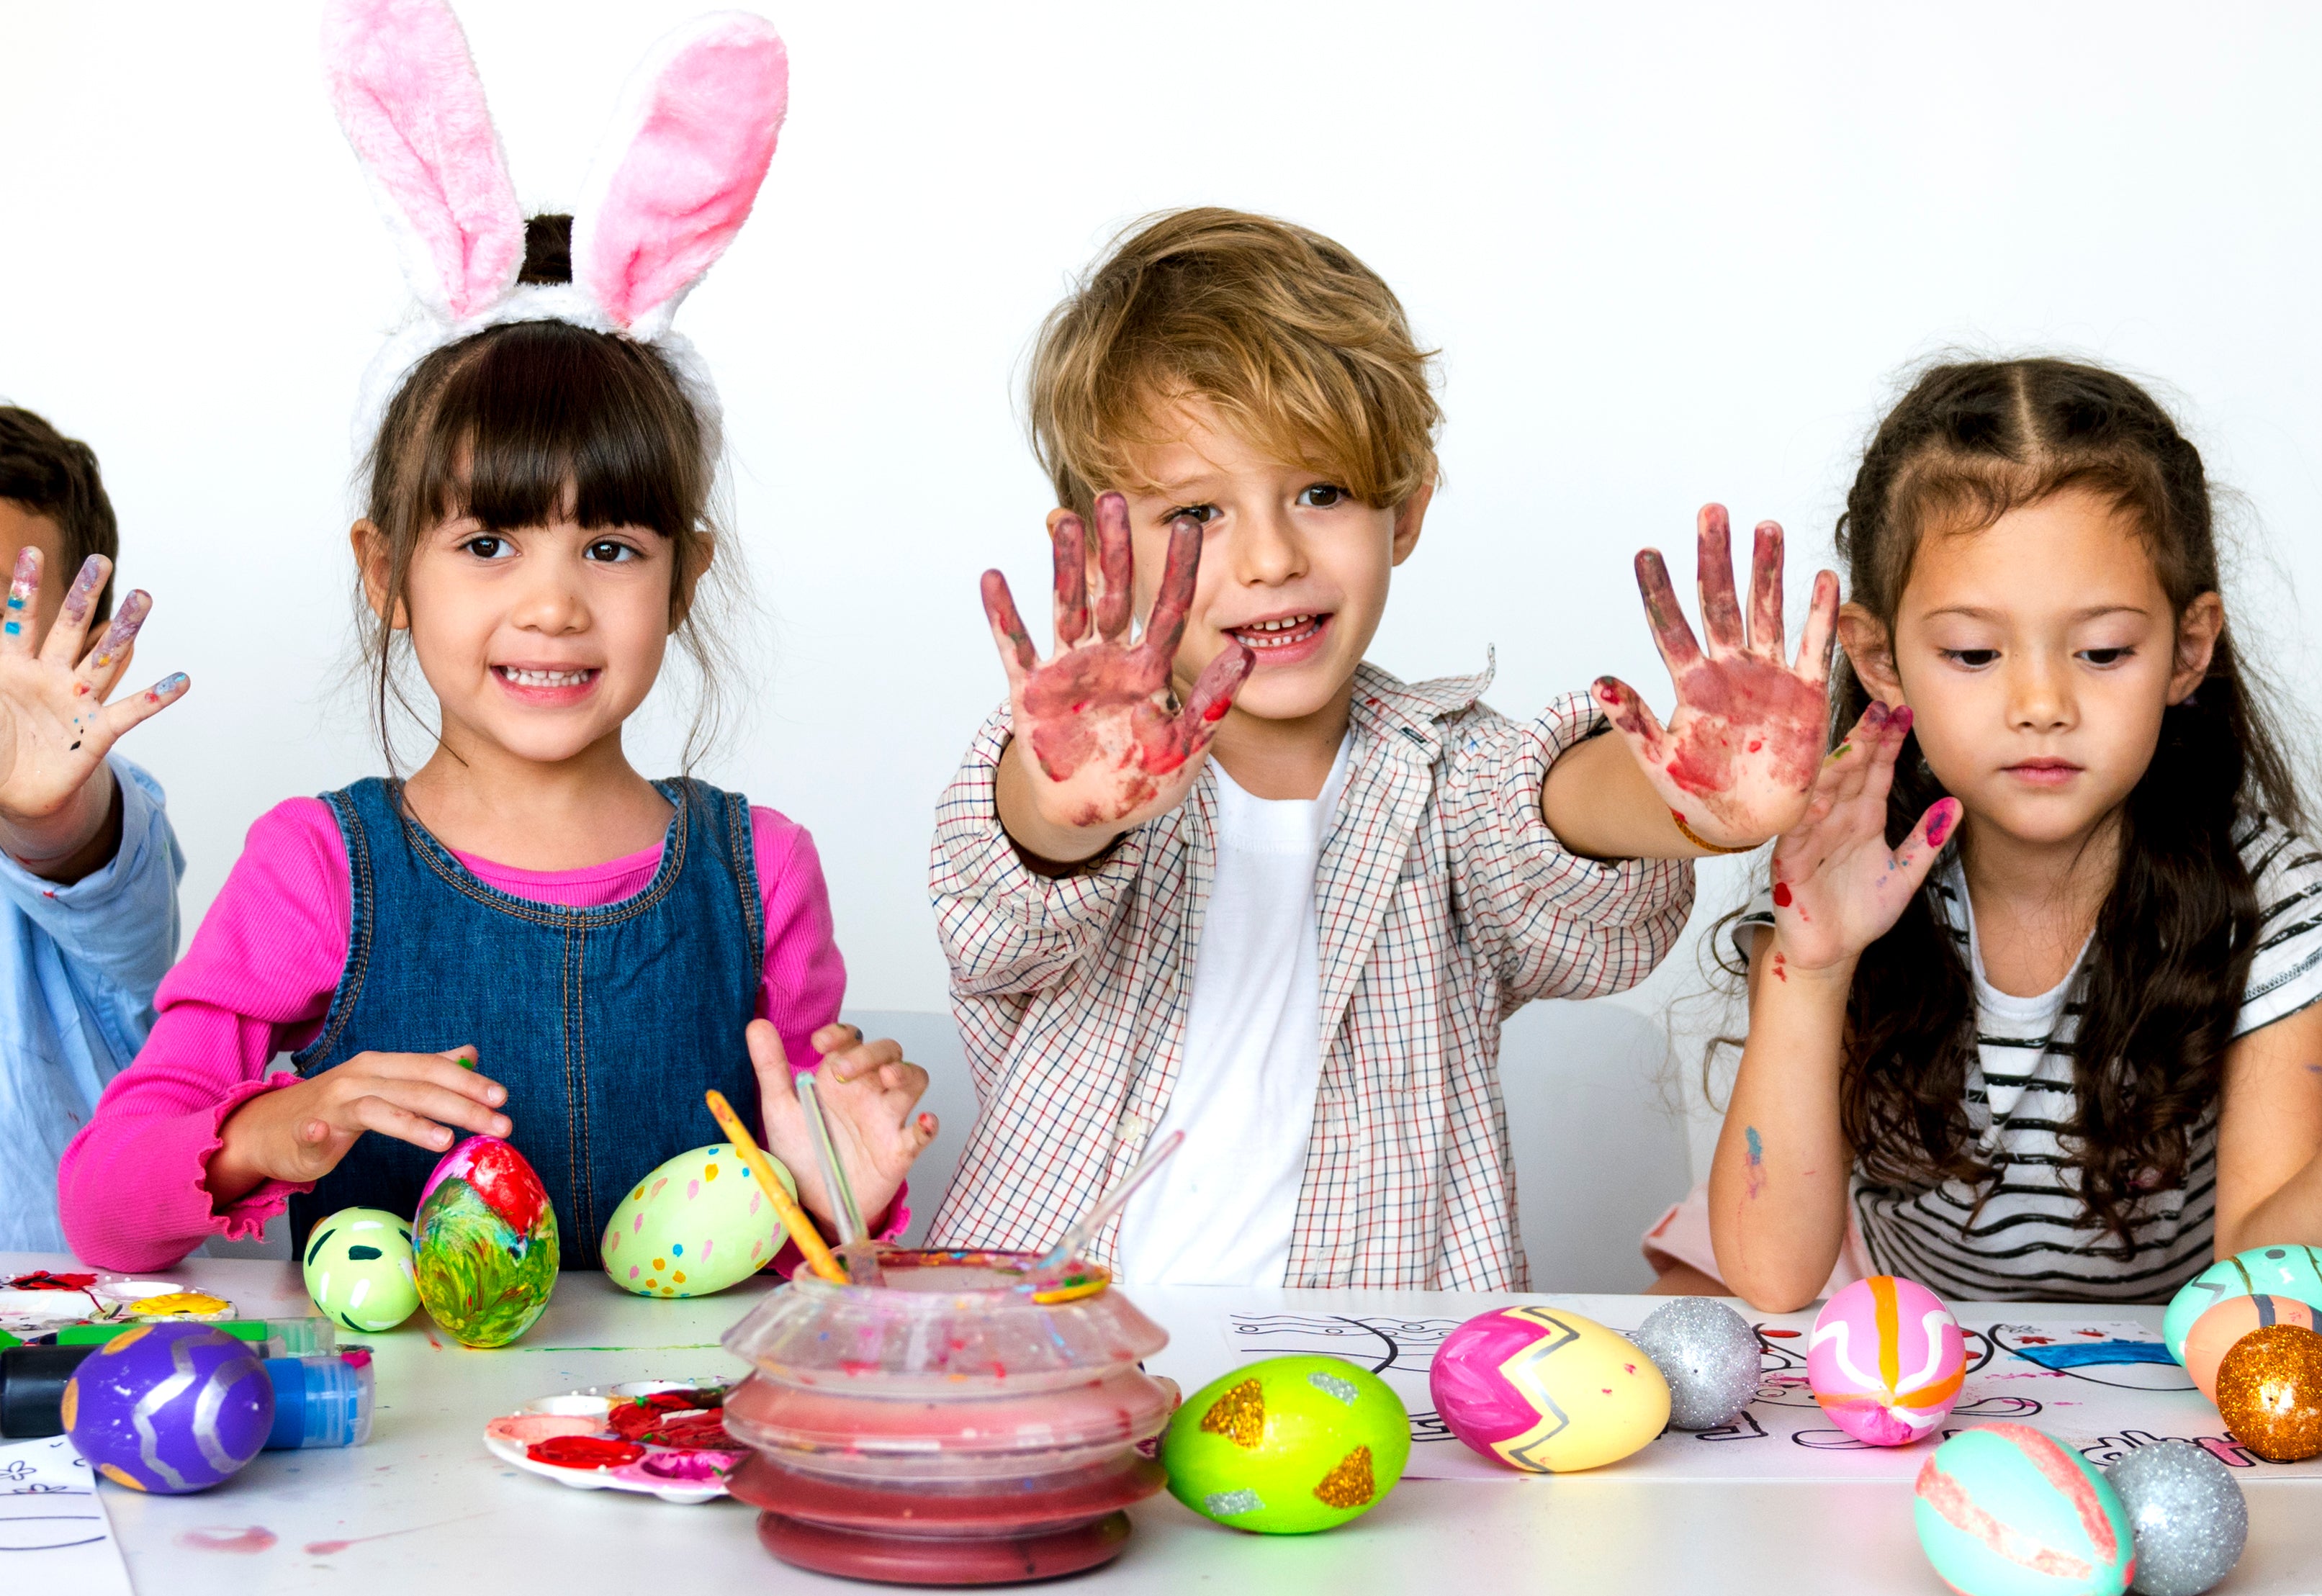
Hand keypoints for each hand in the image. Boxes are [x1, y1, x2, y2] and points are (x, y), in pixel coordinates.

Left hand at [0, 548, 185, 864]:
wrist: (16, 792)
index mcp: (12, 667)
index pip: (20, 621)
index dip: (25, 588)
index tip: (30, 551)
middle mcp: (50, 676)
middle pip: (70, 628)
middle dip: (83, 594)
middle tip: (100, 561)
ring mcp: (76, 702)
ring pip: (104, 658)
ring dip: (125, 629)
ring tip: (144, 597)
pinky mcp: (97, 733)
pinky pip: (130, 712)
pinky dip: (156, 697)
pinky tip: (180, 680)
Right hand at [206, 1047, 510, 1203]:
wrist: (269, 1127)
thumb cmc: (334, 1108)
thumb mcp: (384, 1083)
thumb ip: (426, 1071)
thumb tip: (469, 1054)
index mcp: (382, 1066)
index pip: (434, 1068)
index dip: (469, 1082)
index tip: (503, 1098)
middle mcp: (360, 1078)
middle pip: (417, 1087)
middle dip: (462, 1106)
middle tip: (500, 1124)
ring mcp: (330, 1105)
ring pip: (377, 1109)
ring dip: (411, 1123)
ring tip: (445, 1141)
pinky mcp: (303, 1132)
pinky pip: (311, 1131)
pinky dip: (317, 1133)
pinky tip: (324, 1138)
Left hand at [751, 1020, 935, 1234]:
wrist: (810, 1200)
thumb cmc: (802, 1149)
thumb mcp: (780, 1109)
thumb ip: (771, 1068)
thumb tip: (756, 1025)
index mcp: (840, 1078)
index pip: (852, 1039)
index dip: (841, 1034)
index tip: (820, 1043)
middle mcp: (868, 1091)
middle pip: (888, 1052)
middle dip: (870, 1053)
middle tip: (841, 1072)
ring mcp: (886, 1119)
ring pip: (915, 1079)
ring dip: (905, 1074)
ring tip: (886, 1080)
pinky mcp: (898, 1150)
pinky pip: (922, 1134)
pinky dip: (928, 1126)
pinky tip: (923, 1121)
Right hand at [981, 492, 1252, 836]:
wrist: (1089, 815)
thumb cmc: (1141, 782)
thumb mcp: (1185, 747)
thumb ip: (1211, 703)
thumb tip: (1246, 654)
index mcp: (1149, 670)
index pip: (1167, 611)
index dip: (1178, 571)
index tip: (1190, 526)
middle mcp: (1108, 659)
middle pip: (1112, 593)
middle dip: (1114, 549)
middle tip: (1114, 498)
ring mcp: (1068, 671)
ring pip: (1066, 607)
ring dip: (1064, 567)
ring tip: (1064, 521)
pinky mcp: (1030, 692)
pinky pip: (1015, 647)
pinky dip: (1003, 616)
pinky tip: (993, 578)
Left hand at [1593, 505, 1839, 848]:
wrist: (1745, 821)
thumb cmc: (1698, 793)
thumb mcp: (1659, 761)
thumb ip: (1632, 722)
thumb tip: (1599, 682)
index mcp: (1690, 684)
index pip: (1671, 627)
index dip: (1659, 592)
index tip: (1646, 553)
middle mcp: (1728, 669)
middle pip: (1720, 603)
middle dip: (1716, 558)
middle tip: (1712, 511)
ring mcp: (1768, 677)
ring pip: (1767, 612)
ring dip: (1768, 571)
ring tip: (1767, 526)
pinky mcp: (1805, 694)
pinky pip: (1816, 648)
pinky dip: (1820, 616)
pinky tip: (1824, 578)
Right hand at [1764, 702, 1959, 972]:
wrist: (1833, 951)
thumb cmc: (1862, 911)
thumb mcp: (1905, 874)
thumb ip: (1926, 841)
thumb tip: (1956, 804)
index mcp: (1863, 817)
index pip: (1875, 771)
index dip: (1888, 743)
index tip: (1903, 712)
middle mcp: (1836, 819)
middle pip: (1849, 772)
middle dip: (1864, 741)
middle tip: (1880, 711)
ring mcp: (1811, 837)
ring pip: (1822, 794)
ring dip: (1837, 768)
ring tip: (1855, 744)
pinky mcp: (1790, 860)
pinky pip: (1796, 832)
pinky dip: (1806, 814)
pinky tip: (1820, 797)